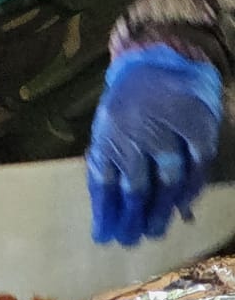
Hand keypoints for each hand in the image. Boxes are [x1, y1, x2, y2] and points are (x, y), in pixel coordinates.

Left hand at [86, 43, 224, 246]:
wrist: (160, 58)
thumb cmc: (130, 99)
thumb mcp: (109, 123)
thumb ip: (112, 159)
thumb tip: (111, 202)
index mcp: (108, 132)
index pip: (103, 179)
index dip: (104, 210)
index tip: (103, 237)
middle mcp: (135, 134)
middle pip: (135, 185)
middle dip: (131, 217)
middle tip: (130, 241)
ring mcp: (168, 131)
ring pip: (167, 181)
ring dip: (160, 210)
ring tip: (153, 233)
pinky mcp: (196, 129)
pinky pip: (195, 168)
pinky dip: (190, 190)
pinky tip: (182, 208)